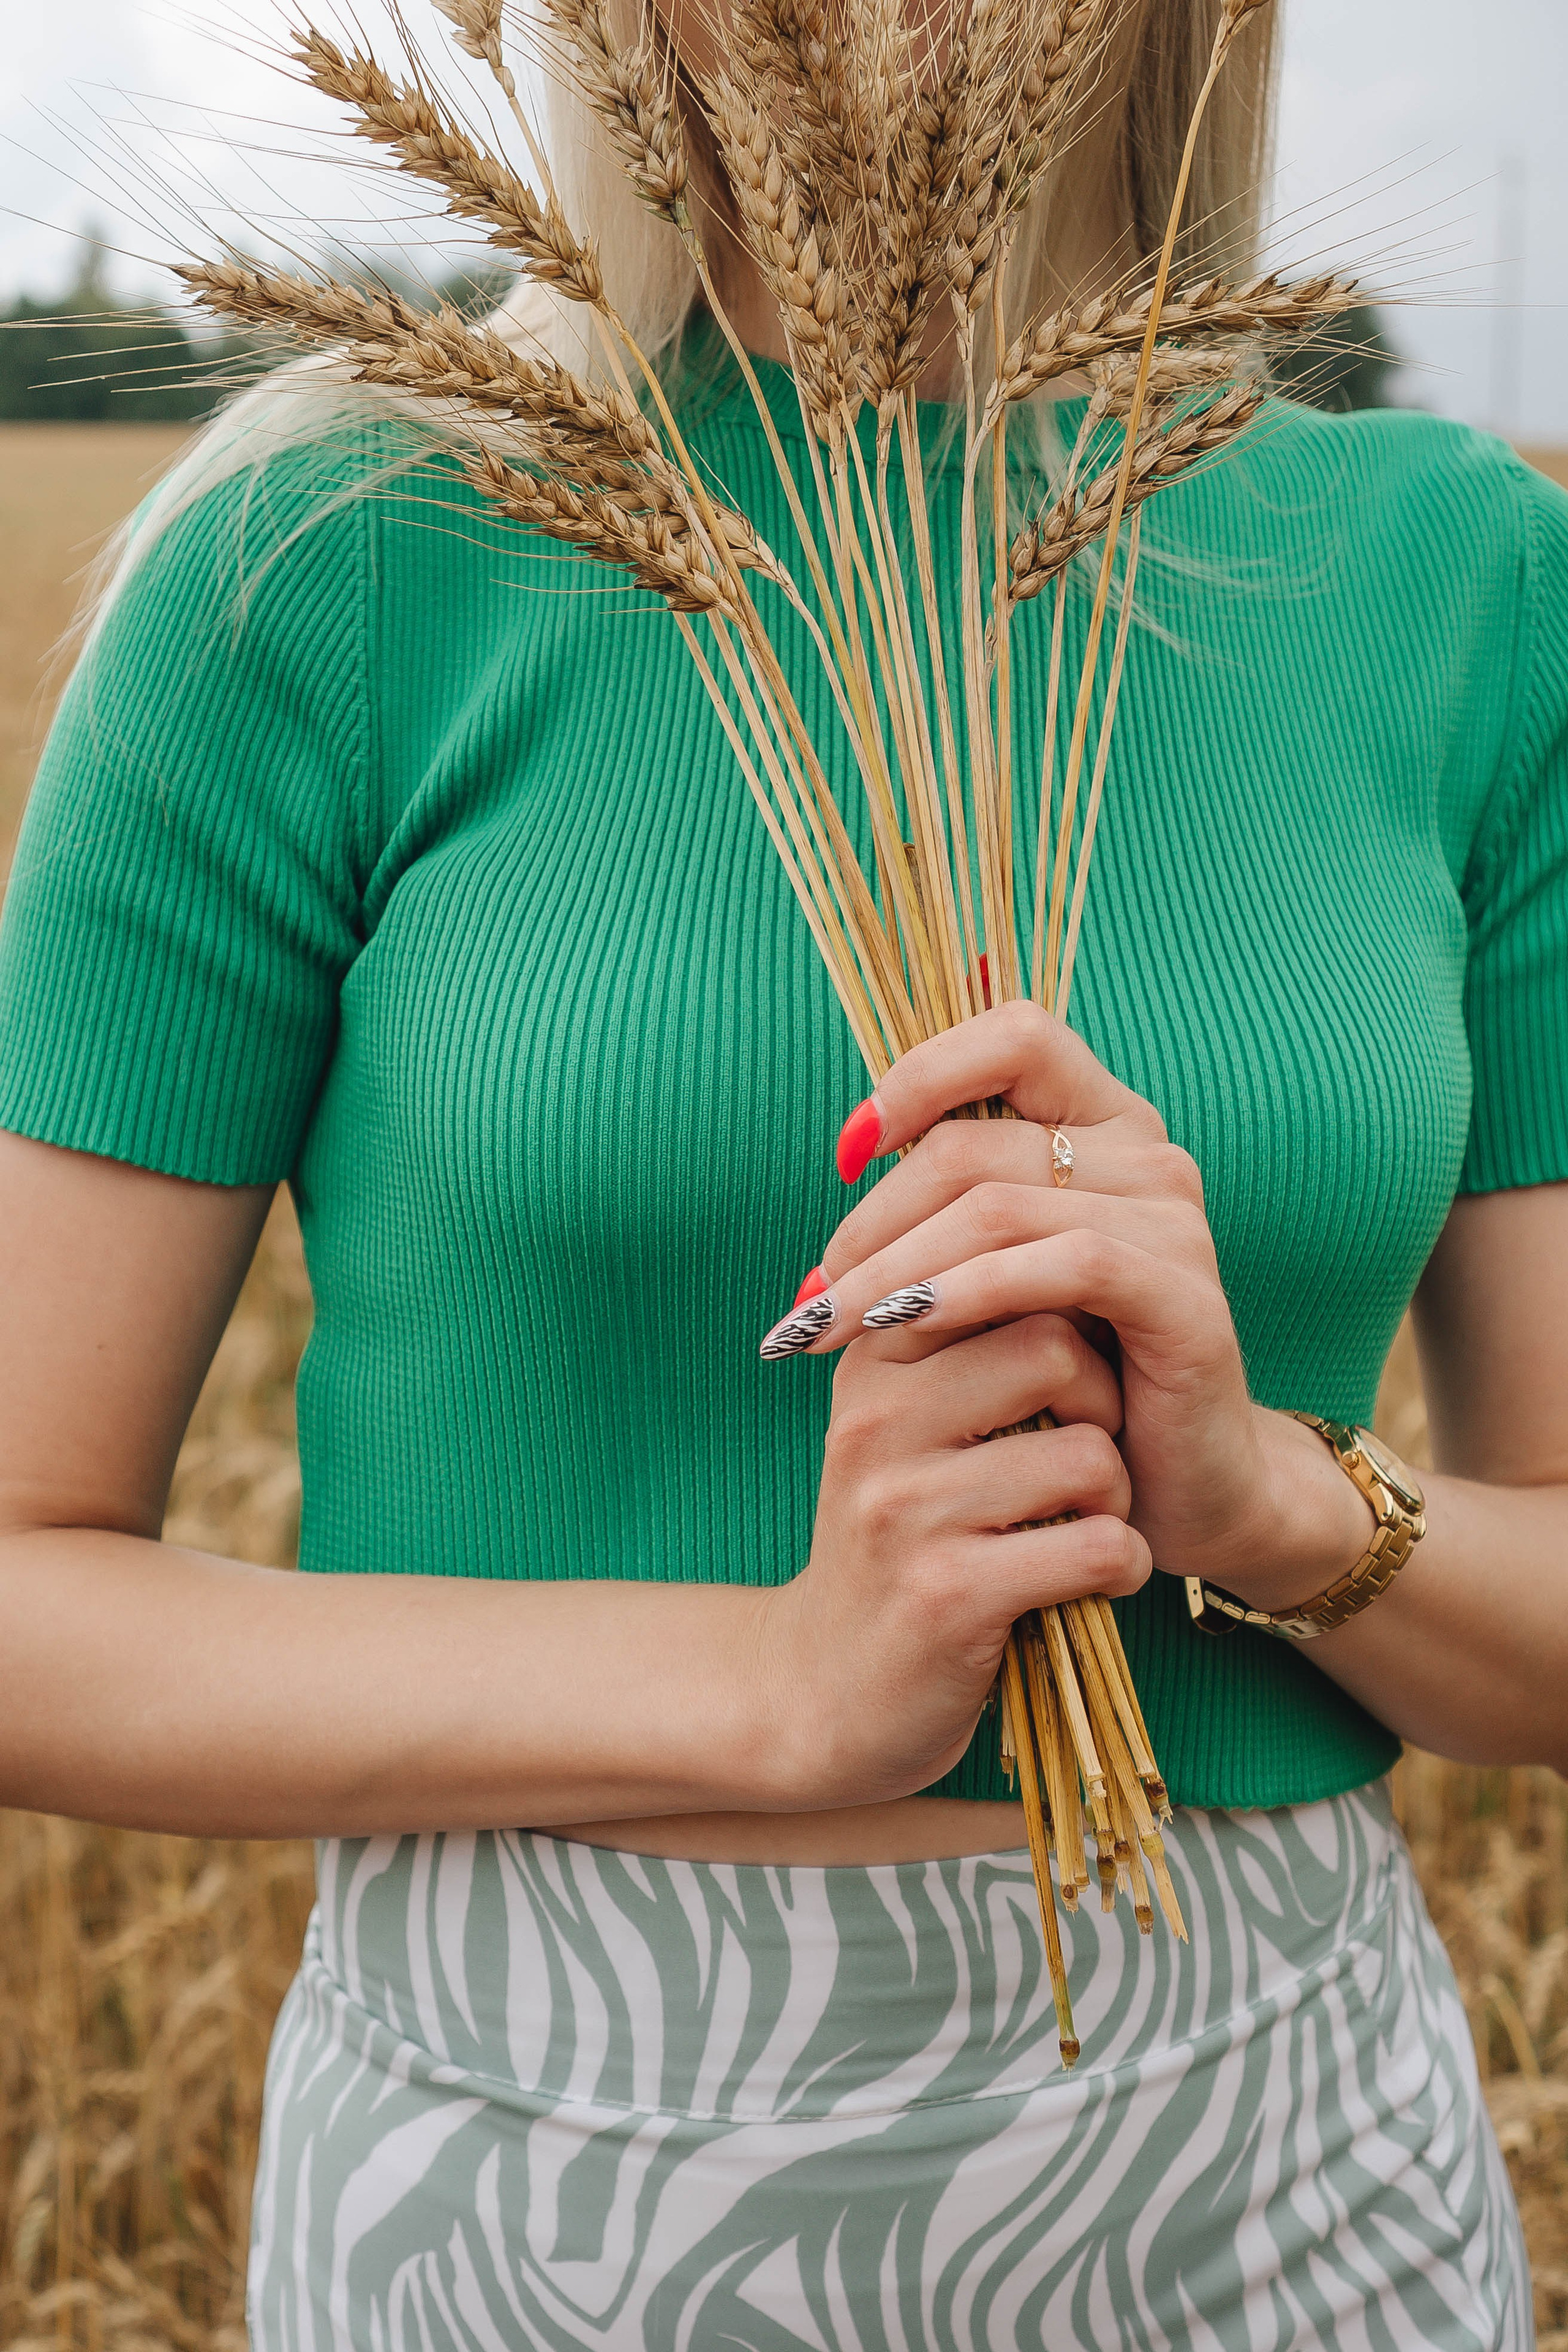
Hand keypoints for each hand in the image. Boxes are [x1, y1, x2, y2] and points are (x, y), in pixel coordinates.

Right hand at [757, 1285, 1150, 1803]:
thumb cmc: (899, 1544)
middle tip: (1085, 1457)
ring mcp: (906, 1509)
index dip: (1069, 1323)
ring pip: (1087, 1455)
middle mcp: (877, 1423)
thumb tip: (1048, 1236)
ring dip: (1115, 1499)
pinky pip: (1097, 1548)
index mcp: (872, 1365)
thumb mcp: (903, 1426)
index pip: (1003, 1274)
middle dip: (1104, 1404)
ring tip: (1080, 1527)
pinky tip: (1089, 1582)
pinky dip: (1122, 1568)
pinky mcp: (948, 1595)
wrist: (827, 1690)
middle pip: (1056, 1348)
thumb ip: (960, 1342)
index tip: (1068, 1383)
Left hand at [761, 1003, 1372, 1614]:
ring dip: (893, 1268)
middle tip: (808, 1294)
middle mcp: (1147, 1154)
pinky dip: (966, 1292)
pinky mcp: (1183, 1293)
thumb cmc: (1075, 1375)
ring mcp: (1173, 1219)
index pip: (1014, 1037)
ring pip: (998, 1206)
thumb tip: (848, 1161)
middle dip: (871, 1220)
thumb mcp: (1000, 1277)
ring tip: (828, 1324)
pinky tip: (902, 1329)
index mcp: (1104, 1125)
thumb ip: (949, 1210)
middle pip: (973, 1145)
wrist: (1178, 1484)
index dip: (920, 1075)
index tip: (847, 1154)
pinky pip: (1061, 1265)